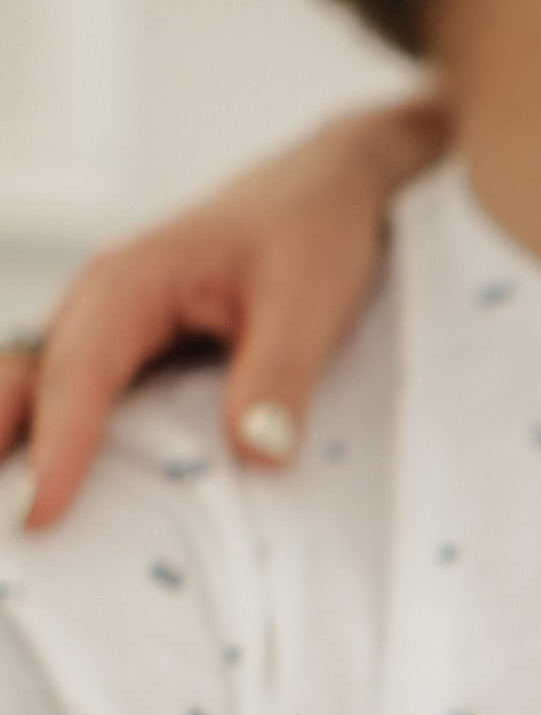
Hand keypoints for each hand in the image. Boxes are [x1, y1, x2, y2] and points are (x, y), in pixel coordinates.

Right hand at [0, 95, 442, 526]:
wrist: (334, 186)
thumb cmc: (315, 231)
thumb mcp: (308, 302)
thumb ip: (279, 377)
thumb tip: (258, 456)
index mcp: (131, 283)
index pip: (76, 376)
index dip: (56, 449)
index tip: (41, 515)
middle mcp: (102, 300)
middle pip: (26, 378)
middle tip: (0, 527)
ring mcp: (110, 321)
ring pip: (37, 383)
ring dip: (13, 439)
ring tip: (6, 513)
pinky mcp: (132, 343)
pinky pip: (76, 390)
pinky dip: (53, 431)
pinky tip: (54, 483)